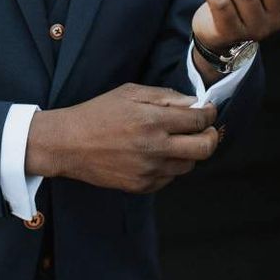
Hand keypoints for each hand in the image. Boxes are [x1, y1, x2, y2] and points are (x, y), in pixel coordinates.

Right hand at [25, 84, 217, 192]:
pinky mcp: (142, 186)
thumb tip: (192, 102)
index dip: (208, 113)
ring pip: (190, 165)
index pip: (198, 120)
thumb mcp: (128, 93)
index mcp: (152, 120)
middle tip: (205, 128)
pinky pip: (170, 177)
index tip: (208, 110)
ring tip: (175, 140)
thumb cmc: (96, 113)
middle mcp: (154, 148)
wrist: (68, 144)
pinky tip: (156, 153)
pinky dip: (170, 165)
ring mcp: (149, 170)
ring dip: (189, 151)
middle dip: (210, 135)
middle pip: (204, 148)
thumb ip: (163, 96)